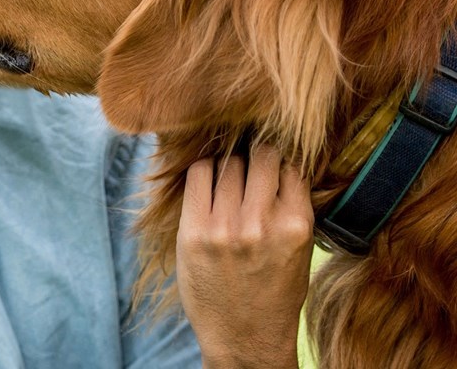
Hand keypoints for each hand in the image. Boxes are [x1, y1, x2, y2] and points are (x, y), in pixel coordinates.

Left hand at [176, 145, 313, 368]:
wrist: (245, 338)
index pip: (290, 164)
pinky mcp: (194, 230)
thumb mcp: (300, 249)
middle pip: (259, 156)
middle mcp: (261, 222)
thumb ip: (292, 205)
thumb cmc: (275, 291)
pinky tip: (208, 182)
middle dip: (255, 158)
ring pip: (228, 162)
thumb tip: (281, 158)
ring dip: (228, 165)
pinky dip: (203, 170)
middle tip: (248, 170)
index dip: (280, 162)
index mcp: (296, 225)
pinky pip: (197, 174)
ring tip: (228, 181)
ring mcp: (225, 226)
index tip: (271, 165)